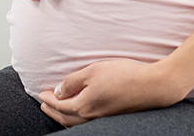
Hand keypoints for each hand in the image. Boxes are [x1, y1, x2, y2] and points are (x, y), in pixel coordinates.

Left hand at [37, 59, 190, 126]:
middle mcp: (91, 116)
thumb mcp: (93, 71)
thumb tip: (59, 91)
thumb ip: (72, 81)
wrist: (152, 86)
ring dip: (64, 117)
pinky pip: (87, 122)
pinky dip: (77, 119)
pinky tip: (80, 113)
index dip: (48, 99)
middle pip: (65, 117)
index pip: (59, 105)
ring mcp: (102, 119)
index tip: (42, 93)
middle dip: (53, 111)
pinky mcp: (112, 117)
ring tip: (58, 111)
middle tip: (44, 105)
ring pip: (76, 123)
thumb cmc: (124, 75)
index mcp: (83, 105)